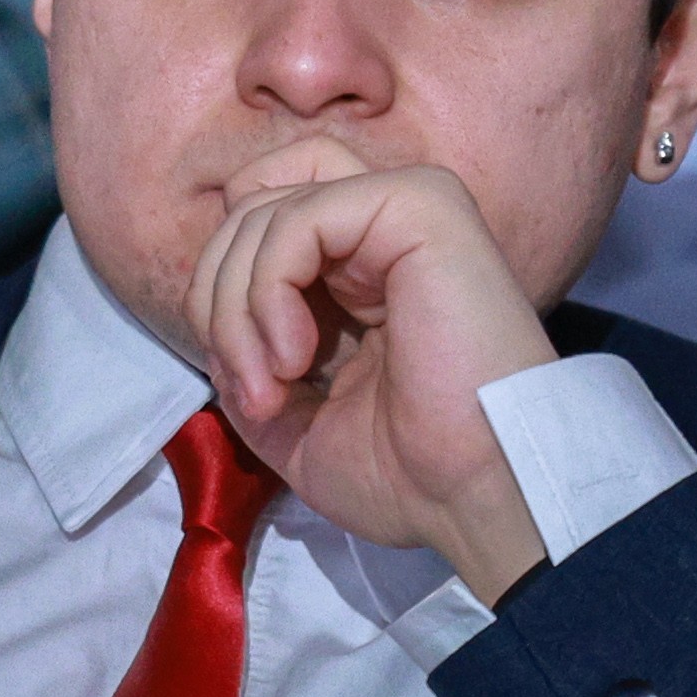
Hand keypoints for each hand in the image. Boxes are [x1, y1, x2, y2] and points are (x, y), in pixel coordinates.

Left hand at [186, 142, 556, 595]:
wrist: (482, 492)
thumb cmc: (406, 470)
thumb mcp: (289, 416)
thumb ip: (244, 354)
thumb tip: (214, 321)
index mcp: (364, 263)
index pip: (255, 220)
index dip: (222, 292)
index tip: (246, 382)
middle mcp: (385, 222)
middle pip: (247, 210)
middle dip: (217, 305)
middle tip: (253, 393)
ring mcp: (405, 205)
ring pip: (261, 213)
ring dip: (237, 312)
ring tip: (274, 389)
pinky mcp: (419, 205)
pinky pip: (296, 220)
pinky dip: (268, 292)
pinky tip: (297, 357)